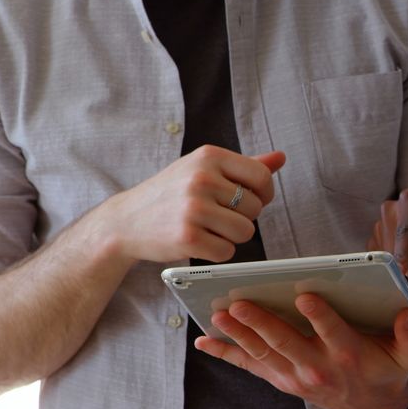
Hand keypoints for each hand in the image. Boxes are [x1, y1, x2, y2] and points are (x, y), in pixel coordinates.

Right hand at [88, 145, 285, 264]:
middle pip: (255, 208)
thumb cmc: (172, 193)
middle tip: (215, 215)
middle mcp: (201, 178)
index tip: (249, 200)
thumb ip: (244, 165)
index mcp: (209, 156)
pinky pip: (227, 252)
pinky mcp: (187, 237)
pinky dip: (217, 252)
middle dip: (242, 216)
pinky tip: (198, 241)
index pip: (262, 177)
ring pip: (245, 231)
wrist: (126, 221)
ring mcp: (193, 208)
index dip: (264, 194)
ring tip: (208, 228)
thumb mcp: (203, 169)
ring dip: (232, 236)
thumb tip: (281, 157)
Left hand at [195, 294, 407, 408]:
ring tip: (219, 315)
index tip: (305, 296)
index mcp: (349, 354)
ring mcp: (296, 376)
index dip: (320, 315)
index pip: (332, 332)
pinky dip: (226, 354)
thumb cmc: (389, 369)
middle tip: (240, 303)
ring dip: (239, 334)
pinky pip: (250, 366)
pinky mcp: (282, 380)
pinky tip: (204, 342)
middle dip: (261, 322)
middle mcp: (319, 367)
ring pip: (263, 353)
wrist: (375, 407)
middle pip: (285, 342)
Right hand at [369, 189, 407, 276]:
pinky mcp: (378, 239)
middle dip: (406, 261)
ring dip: (402, 265)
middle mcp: (392, 208)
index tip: (404, 271)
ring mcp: (382, 224)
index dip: (404, 252)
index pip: (405, 230)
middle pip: (392, 244)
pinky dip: (395, 267)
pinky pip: (381, 261)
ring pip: (384, 255)